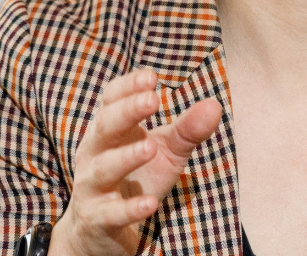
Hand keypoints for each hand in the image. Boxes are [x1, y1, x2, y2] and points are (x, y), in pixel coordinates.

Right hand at [51, 70, 223, 255]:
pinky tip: (150, 204)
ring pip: (104, 168)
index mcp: (110, 131)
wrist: (102, 230)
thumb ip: (187, 130)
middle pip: (104, 127)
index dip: (128, 87)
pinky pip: (110, 213)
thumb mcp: (166, 152)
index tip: (151, 77)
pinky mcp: (97, 219)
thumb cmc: (137, 178)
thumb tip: (214, 105)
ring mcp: (92, 187)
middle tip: (152, 99)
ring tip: (151, 148)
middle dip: (126, 112)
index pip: (111, 101)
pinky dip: (129, 208)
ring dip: (126, 157)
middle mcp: (95, 154)